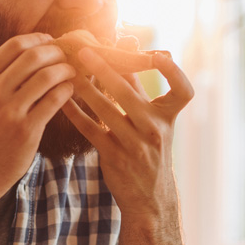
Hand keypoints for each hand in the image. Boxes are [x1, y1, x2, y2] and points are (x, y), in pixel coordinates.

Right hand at [0, 33, 75, 202]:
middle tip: (67, 56)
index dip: (39, 39)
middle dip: (56, 52)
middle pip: (33, 56)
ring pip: (47, 76)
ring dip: (65, 70)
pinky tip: (70, 91)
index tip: (51, 42)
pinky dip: (67, 90)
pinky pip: (54, 100)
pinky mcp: (25, 131)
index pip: (14, 45)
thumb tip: (29, 53)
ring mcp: (8, 111)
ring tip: (72, 72)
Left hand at [60, 47, 193, 220]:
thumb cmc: (150, 150)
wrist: (150, 198)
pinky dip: (75, 113)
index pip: (182, 90)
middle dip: (105, 69)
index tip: (157, 54)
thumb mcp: (153, 120)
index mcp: (168, 117)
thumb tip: (129, 46)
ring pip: (106, 109)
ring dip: (85, 88)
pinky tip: (62, 100)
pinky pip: (91, 130)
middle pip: (129, 93)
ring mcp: (135, 144)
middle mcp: (155, 129)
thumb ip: (140, 86)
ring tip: (69, 71)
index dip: (173, 71)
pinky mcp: (115, 157)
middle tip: (85, 50)